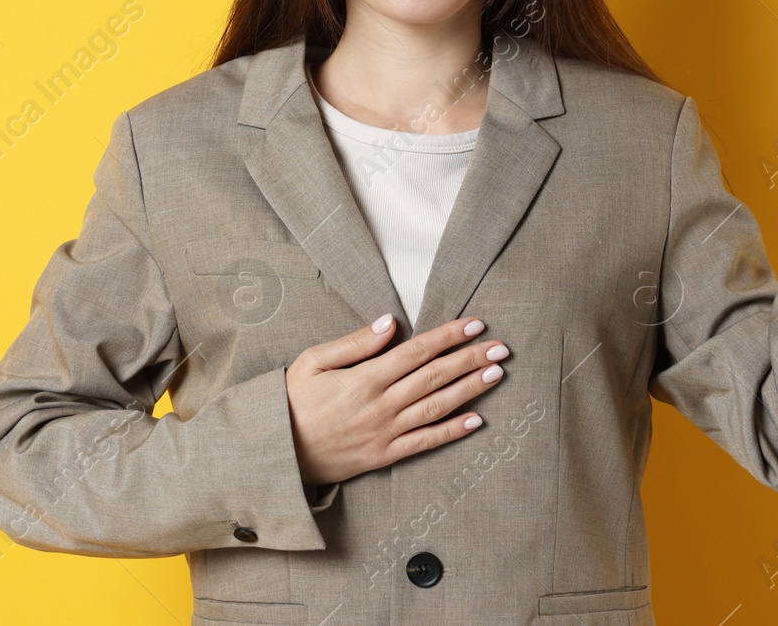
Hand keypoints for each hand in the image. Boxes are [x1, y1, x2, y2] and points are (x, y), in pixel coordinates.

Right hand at [285, 314, 508, 485]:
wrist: (276, 453)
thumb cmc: (291, 401)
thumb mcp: (313, 361)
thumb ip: (355, 342)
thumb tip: (390, 322)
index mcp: (365, 378)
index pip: (417, 351)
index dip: (449, 337)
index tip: (476, 325)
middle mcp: (381, 405)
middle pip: (435, 376)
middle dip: (471, 359)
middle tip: (502, 348)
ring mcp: (385, 433)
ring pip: (437, 407)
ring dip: (470, 390)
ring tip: (496, 375)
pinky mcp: (384, 456)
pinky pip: (424, 443)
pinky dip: (452, 432)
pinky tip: (476, 421)